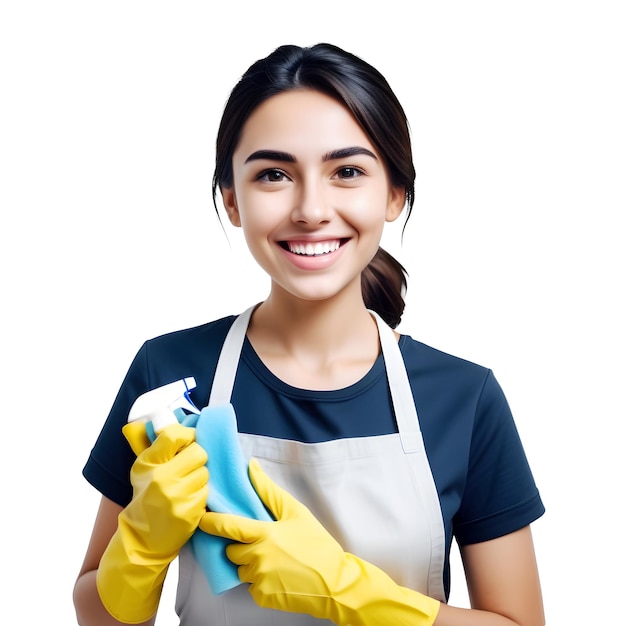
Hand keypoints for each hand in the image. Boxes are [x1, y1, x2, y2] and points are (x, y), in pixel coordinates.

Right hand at [97, 423, 208, 622]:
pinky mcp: (190, 511)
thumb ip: (158, 447)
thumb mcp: (143, 469)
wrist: (142, 538)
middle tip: (188, 466)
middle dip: (196, 458)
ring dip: (199, 477)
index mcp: (149, 463)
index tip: (186, 440)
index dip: (186, 435)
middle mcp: (162, 478)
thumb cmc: (145, 498)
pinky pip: (206, 491)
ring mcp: (177, 496)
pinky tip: (188, 500)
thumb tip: (176, 423)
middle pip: (198, 452)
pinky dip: (200, 494)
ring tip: (186, 486)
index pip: (174, 435)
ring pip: (205, 472)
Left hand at [199, 459, 439, 624]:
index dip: (211, 522)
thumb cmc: (316, 544)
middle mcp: (258, 558)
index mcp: (264, 534)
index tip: (201, 518)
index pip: (228, 526)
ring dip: (250, 564)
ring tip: (274, 559)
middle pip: (231, 550)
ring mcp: (259, 580)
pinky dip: (259, 580)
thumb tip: (251, 467)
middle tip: (261, 542)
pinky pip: (250, 586)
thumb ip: (269, 490)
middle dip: (240, 546)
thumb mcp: (296, 512)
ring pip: (240, 569)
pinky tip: (277, 574)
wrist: (334, 583)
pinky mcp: (262, 597)